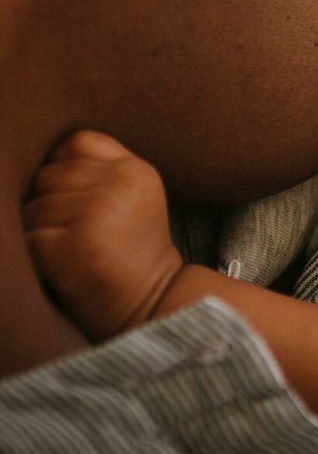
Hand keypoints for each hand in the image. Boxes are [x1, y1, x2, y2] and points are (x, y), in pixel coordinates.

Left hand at [24, 130, 182, 341]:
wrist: (154, 310)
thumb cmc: (132, 257)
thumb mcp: (133, 199)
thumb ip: (101, 168)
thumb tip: (46, 157)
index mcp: (135, 170)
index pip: (75, 143)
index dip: (62, 169)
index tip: (72, 201)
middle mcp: (120, 184)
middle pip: (48, 176)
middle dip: (46, 205)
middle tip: (70, 237)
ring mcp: (98, 212)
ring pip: (32, 208)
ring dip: (37, 234)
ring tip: (67, 256)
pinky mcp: (75, 245)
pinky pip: (27, 240)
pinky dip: (32, 258)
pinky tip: (57, 271)